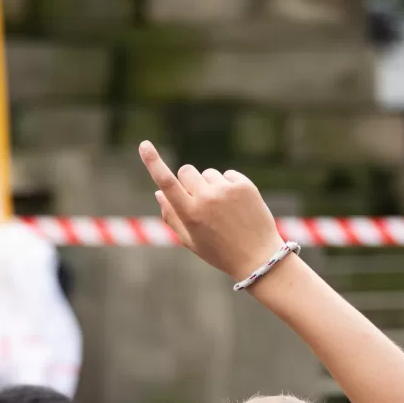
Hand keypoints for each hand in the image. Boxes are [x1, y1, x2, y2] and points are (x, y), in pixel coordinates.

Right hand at [139, 141, 284, 281]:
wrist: (259, 258)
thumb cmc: (220, 252)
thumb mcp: (192, 242)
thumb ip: (172, 217)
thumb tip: (158, 192)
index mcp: (190, 215)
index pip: (167, 183)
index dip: (153, 163)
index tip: (144, 145)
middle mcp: (207, 199)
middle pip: (186, 171)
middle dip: (189, 181)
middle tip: (201, 201)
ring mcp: (226, 191)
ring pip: (207, 174)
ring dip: (211, 186)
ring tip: (224, 210)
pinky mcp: (244, 185)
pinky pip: (227, 175)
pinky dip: (229, 186)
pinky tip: (237, 206)